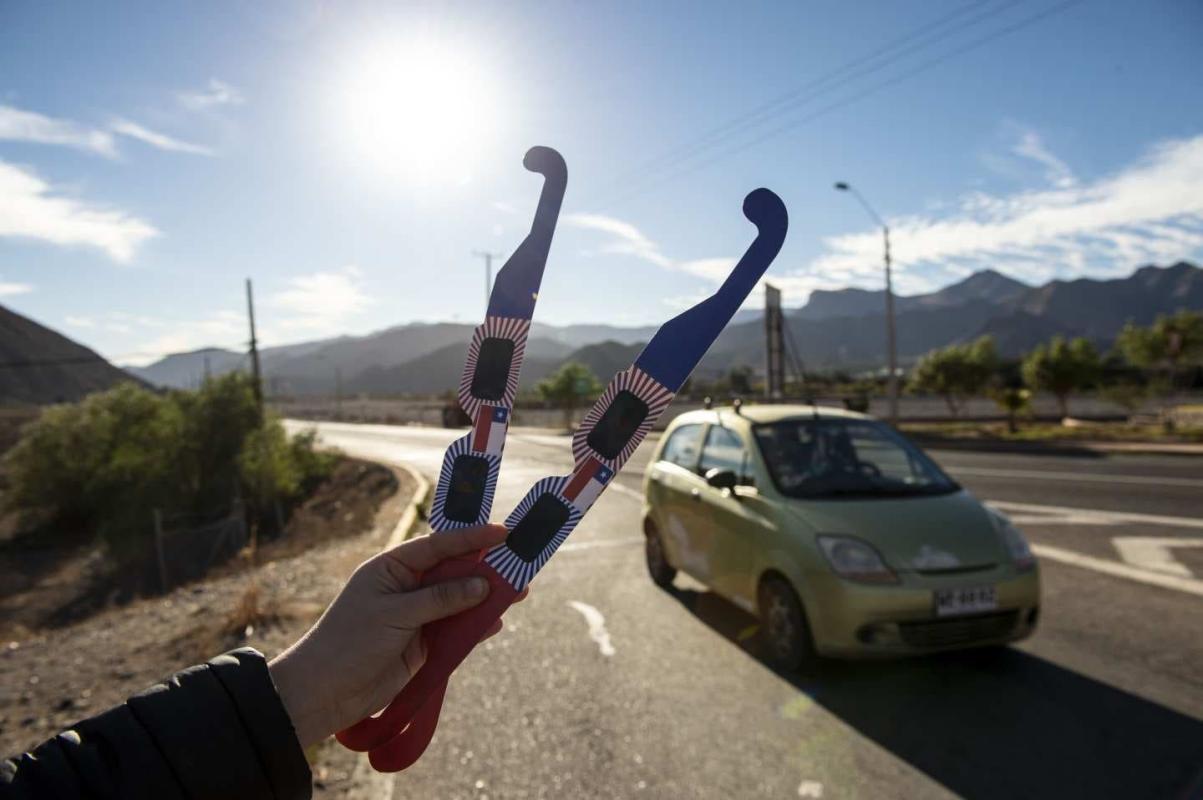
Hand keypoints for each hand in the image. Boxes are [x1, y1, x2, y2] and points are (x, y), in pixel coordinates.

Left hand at [268, 524, 524, 747]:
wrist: (326, 691)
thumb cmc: (350, 641)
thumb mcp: (396, 614)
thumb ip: (440, 598)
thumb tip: (481, 586)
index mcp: (393, 565)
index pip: (439, 545)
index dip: (472, 537)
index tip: (504, 531)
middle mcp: (408, 586)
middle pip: (455, 570)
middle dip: (487, 566)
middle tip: (520, 561)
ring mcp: (418, 614)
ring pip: (460, 599)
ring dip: (487, 597)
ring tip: (519, 592)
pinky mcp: (424, 643)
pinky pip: (457, 629)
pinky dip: (476, 626)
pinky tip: (496, 623)